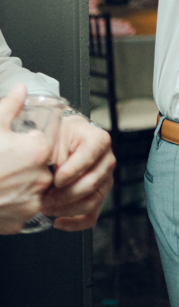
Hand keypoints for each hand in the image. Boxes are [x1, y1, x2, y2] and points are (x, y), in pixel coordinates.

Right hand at [0, 85, 52, 234]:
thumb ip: (11, 106)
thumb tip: (21, 90)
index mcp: (38, 151)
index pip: (42, 143)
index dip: (26, 144)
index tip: (14, 147)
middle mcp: (42, 177)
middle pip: (40, 166)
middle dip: (25, 165)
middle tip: (5, 165)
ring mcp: (32, 202)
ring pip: (33, 189)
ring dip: (21, 185)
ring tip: (2, 181)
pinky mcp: (22, 221)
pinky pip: (24, 209)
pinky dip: (14, 204)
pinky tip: (0, 197)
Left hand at [41, 115, 114, 231]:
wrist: (66, 140)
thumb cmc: (60, 138)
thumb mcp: (57, 137)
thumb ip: (55, 154)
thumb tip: (49, 177)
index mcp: (99, 140)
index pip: (88, 158)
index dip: (71, 172)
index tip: (55, 180)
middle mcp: (107, 160)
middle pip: (91, 184)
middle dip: (64, 195)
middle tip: (44, 198)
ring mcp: (106, 179)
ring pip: (91, 202)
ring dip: (66, 209)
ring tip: (47, 207)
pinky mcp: (99, 195)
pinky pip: (92, 216)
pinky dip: (74, 223)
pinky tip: (58, 221)